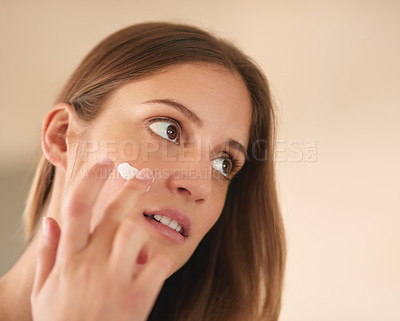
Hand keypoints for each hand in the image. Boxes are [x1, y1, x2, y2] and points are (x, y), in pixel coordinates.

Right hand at [31, 160, 170, 320]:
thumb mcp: (44, 292)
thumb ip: (46, 254)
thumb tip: (50, 221)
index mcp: (68, 259)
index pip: (76, 207)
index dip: (91, 179)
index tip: (105, 162)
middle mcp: (90, 263)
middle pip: (114, 212)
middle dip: (131, 187)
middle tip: (144, 175)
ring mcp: (115, 279)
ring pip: (134, 231)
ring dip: (138, 235)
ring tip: (136, 251)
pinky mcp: (138, 296)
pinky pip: (158, 262)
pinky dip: (157, 263)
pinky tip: (148, 274)